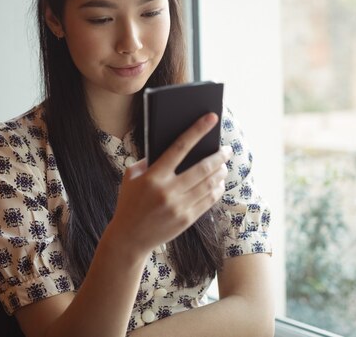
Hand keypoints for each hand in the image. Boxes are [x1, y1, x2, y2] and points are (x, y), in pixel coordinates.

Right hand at [107, 113, 232, 258]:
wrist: (129, 238)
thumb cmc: (129, 202)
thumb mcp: (131, 177)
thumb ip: (148, 161)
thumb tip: (172, 148)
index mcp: (153, 176)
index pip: (180, 147)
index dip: (197, 130)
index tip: (211, 118)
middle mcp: (168, 191)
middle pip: (202, 167)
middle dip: (218, 156)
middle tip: (226, 149)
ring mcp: (179, 206)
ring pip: (209, 184)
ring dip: (221, 172)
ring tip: (224, 165)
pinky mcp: (186, 219)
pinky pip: (208, 201)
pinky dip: (217, 189)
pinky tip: (219, 183)